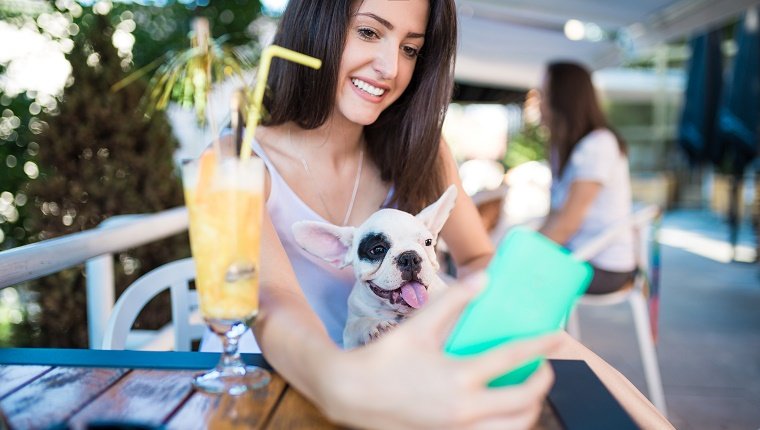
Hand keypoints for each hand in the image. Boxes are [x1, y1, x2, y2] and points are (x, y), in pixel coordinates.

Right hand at [320, 275, 561, 429]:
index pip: (512, 359)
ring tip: (527, 390)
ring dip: (529, 409)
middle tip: (545, 366)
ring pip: (513, 428)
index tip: (558, 336)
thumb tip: (484, 279)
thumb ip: (453, 302)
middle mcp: (464, 409)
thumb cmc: (384, 359)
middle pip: (524, 402)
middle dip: (543, 383)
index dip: (540, 345)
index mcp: (459, 377)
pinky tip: (501, 409)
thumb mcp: (419, 326)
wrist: (351, 394)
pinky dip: (506, 424)